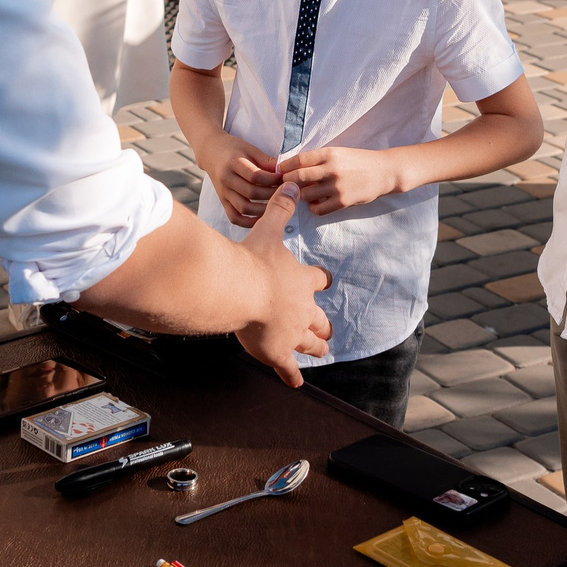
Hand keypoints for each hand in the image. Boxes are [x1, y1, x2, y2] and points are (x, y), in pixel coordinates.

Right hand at [196, 132, 282, 226]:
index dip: (272, 179)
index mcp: (233, 163)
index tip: (284, 178)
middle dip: (272, 195)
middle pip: (251, 193)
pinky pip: (234, 217)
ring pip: (244, 208)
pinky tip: (262, 218)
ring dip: (263, 209)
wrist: (211, 153)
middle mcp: (226, 179)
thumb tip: (284, 172)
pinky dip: (249, 222)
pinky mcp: (223, 202)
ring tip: (277, 204)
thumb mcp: (250, 149)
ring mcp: (223, 193)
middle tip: (285, 193)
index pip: (255, 176)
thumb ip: (266, 161)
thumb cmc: (234, 149)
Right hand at [231, 189, 333, 385]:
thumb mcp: (270, 229)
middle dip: (322, 324)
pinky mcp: (277, 352)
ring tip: (321, 351)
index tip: (325, 280)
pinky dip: (291, 376)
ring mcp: (291, 333)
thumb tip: (291, 182)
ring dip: (315, 347)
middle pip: (320, 319)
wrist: (240, 288)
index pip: (318, 280)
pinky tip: (295, 384)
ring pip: (310, 344)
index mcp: (302, 280)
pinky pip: (288, 368)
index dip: (320, 280)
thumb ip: (281, 209)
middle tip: (326, 330)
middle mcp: (302, 309)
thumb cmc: (254, 259)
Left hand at [277, 145, 403, 215]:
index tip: (279, 171)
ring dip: (301, 196)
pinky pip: (318, 209)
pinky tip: (316, 203)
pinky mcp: (343, 201)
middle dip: (286, 182)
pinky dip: (313, 207)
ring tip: (304, 194)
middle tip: (284, 185)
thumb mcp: (337, 152)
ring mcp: (337, 186)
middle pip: (297, 177)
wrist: (384, 172)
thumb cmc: (358, 161)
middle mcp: (331, 169)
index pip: (298, 160)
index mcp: (329, 153)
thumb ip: (317, 159)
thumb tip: (291, 168)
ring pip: (305, 195)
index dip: (284, 166)